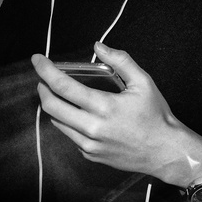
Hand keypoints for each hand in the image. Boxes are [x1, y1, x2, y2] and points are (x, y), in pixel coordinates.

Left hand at [33, 43, 201, 186]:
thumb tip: (98, 47)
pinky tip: (79, 114)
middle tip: (44, 78)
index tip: (38, 60)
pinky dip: (68, 121)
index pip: (63, 86)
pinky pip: (70, 135)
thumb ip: (120, 61)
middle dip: (42, 88)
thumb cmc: (156, 116)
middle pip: (51, 106)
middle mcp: (92, 127)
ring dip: (53, 105)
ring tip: (60, 94)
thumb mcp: (143, 82)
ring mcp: (89, 144)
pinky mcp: (91, 154)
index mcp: (104, 106)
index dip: (46, 71)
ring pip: (57, 122)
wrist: (164, 151)